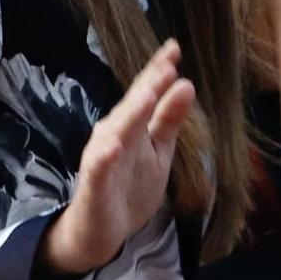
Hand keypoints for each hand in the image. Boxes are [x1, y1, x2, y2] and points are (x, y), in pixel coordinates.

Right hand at [40, 40, 195, 275]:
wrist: (103, 231)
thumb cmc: (131, 185)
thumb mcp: (158, 150)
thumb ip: (170, 119)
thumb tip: (187, 83)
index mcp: (131, 124)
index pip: (144, 93)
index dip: (157, 71)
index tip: (174, 48)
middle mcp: (113, 134)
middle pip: (132, 107)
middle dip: (148, 86)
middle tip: (167, 66)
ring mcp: (102, 158)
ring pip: (116, 132)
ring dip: (130, 113)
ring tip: (147, 95)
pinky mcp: (93, 183)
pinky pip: (98, 168)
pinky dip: (104, 156)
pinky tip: (114, 145)